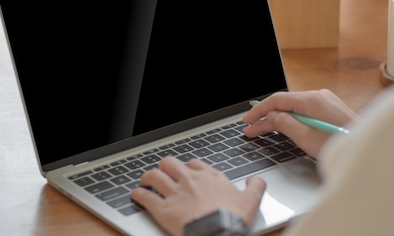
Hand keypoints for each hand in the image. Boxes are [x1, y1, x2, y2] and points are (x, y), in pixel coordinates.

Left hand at [130, 156, 265, 235]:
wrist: (219, 234)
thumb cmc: (234, 220)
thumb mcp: (251, 202)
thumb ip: (255, 187)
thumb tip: (257, 180)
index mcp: (210, 178)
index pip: (194, 164)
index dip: (188, 167)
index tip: (187, 172)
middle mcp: (190, 181)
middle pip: (171, 164)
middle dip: (165, 167)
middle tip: (163, 173)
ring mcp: (175, 193)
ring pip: (155, 176)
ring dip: (148, 177)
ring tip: (145, 181)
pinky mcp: (162, 208)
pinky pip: (145, 196)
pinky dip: (138, 194)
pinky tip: (136, 195)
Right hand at [242, 90, 357, 157]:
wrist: (368, 151)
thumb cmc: (340, 146)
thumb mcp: (306, 138)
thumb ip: (285, 124)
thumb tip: (271, 116)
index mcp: (312, 99)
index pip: (277, 100)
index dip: (259, 110)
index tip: (247, 120)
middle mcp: (319, 96)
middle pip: (285, 104)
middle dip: (266, 118)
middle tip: (251, 130)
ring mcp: (325, 102)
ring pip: (294, 109)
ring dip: (278, 120)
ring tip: (262, 131)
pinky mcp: (330, 110)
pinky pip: (304, 111)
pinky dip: (292, 120)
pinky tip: (283, 127)